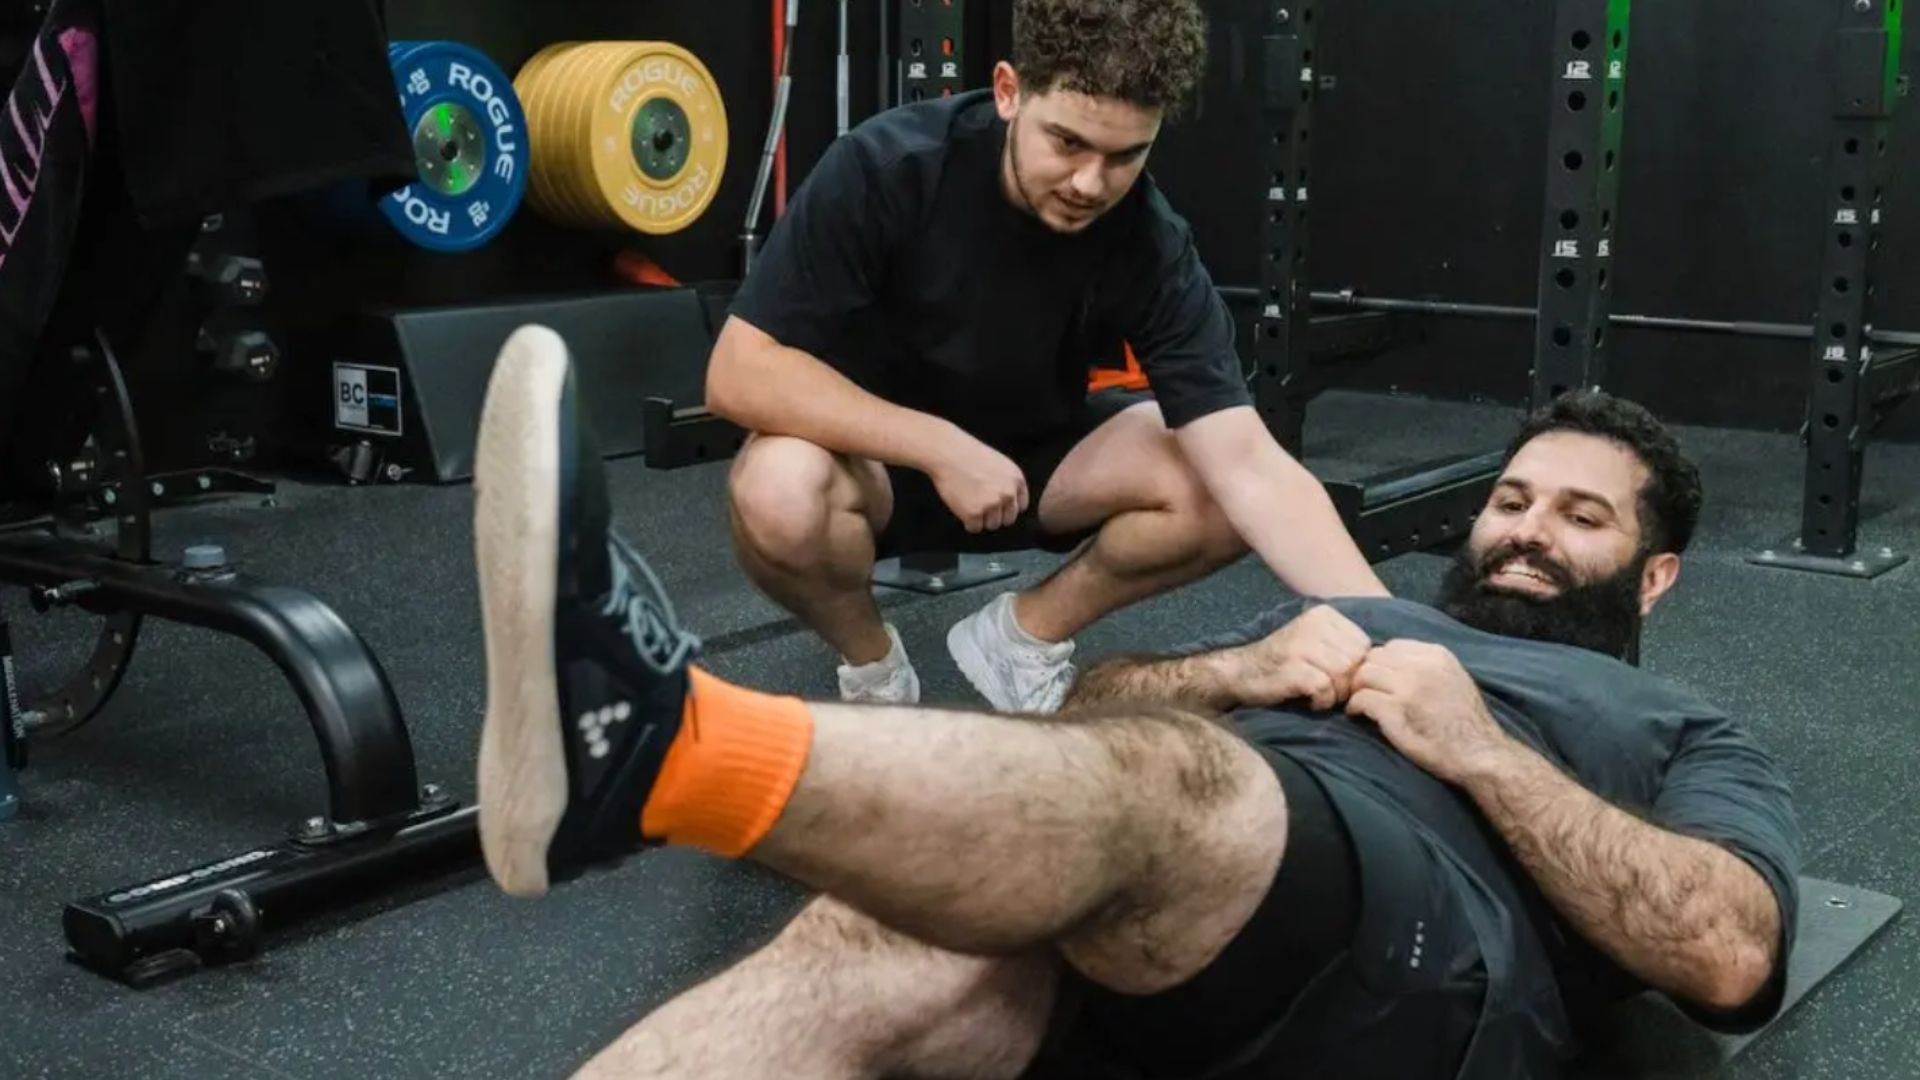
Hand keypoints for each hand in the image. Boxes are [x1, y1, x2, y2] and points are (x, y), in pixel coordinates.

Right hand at [927, 434, 1029, 532]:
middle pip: (1008, 519)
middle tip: (979, 503)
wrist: (947, 452)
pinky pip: (975, 528)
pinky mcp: (974, 513)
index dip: (1006, 506)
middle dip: (995, 514)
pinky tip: (961, 506)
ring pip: (992, 525)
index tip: (994, 501)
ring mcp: (992, 504)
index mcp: (1017, 480)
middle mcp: (1008, 494)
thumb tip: (1009, 504)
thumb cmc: (969, 455)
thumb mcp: (1000, 464)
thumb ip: (1008, 483)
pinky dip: (967, 521)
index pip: (1020, 506)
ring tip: (968, 501)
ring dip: (981, 519)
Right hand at [1222, 604, 1372, 709]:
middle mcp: (1313, 625)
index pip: (1363, 644)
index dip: (1355, 667)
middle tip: (1328, 690)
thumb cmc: (1282, 663)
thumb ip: (1342, 645)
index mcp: (1324, 615)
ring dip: (1335, 693)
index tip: (1336, 677)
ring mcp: (1302, 645)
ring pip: (1343, 675)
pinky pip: (1325, 688)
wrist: (1239, 673)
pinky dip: (1321, 701)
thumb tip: (1378, 664)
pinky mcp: (1293, 667)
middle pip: (1356, 661)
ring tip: (1318, 695)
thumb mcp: (1314, 641)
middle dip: (1347, 683)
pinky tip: (1309, 700)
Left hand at [1345, 641, 1513, 784]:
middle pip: (1374, 658)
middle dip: (1366, 675)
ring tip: (1362, 704)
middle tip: (1365, 692)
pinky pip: (1360, 698)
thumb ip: (1427, 667)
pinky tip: (1360, 716)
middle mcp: (1422, 666)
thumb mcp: (1454, 679)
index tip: (1381, 681)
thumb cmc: (1466, 723)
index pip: (1392, 646)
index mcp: (1437, 655)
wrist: (1480, 754)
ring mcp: (1408, 687)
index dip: (1382, 664)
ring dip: (1358, 690)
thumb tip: (1394, 665)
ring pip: (1363, 675)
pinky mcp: (1395, 710)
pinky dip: (1355, 707)